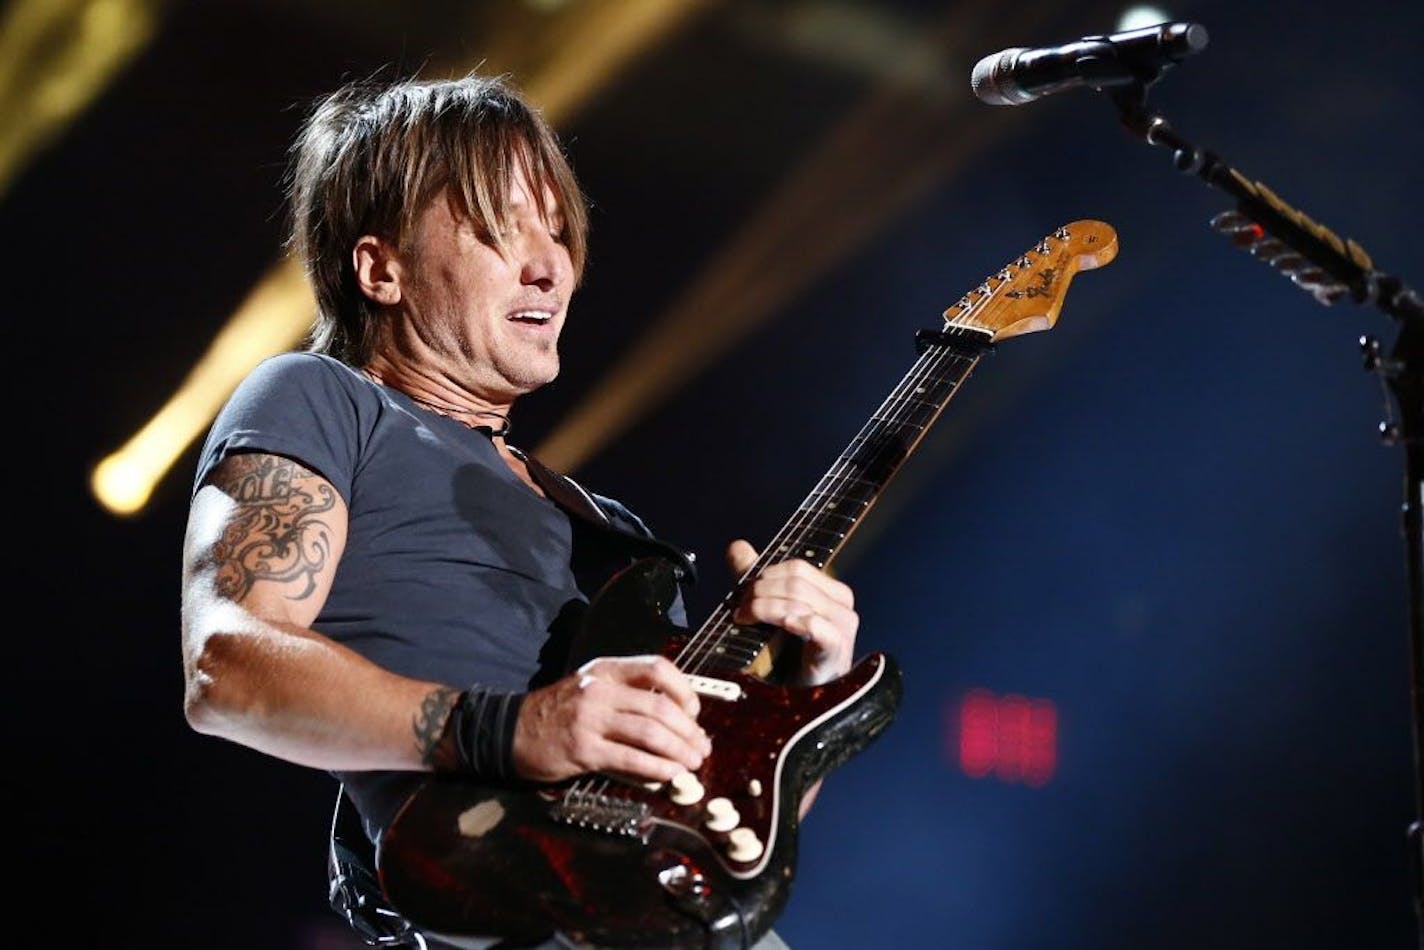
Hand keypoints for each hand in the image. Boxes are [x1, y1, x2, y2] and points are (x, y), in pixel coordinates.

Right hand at [512, 655, 710, 782]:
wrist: (510, 731)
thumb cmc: (557, 712)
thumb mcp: (590, 688)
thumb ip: (626, 694)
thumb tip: (674, 718)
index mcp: (606, 670)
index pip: (657, 668)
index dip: (684, 690)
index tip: (694, 712)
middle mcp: (599, 690)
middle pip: (660, 706)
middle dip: (688, 731)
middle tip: (701, 747)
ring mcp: (590, 719)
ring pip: (650, 733)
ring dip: (678, 751)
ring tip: (691, 763)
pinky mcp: (583, 750)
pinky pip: (630, 759)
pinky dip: (656, 768)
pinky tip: (668, 775)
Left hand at [725, 539, 858, 686]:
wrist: (802, 695)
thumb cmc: (791, 653)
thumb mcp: (771, 609)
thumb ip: (756, 577)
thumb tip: (737, 547)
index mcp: (832, 591)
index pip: (797, 567)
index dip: (765, 575)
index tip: (743, 593)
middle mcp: (842, 605)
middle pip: (796, 582)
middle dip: (760, 592)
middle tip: (740, 609)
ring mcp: (842, 627)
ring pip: (800, 601)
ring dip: (764, 608)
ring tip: (745, 619)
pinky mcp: (837, 649)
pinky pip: (819, 628)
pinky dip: (797, 622)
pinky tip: (783, 624)